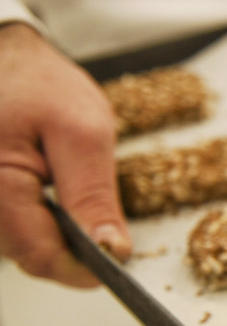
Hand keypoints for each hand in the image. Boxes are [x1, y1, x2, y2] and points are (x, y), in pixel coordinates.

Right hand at [0, 22, 130, 286]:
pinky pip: (10, 229)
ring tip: (59, 179)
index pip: (42, 257)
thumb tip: (111, 250)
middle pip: (30, 255)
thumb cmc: (38, 86)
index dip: (86, 266)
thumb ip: (93, 197)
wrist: (3, 59)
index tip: (116, 257)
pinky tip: (44, 185)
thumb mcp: (83, 134)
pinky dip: (36, 216)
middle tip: (85, 194)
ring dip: (52, 227)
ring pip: (21, 245)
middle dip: (70, 242)